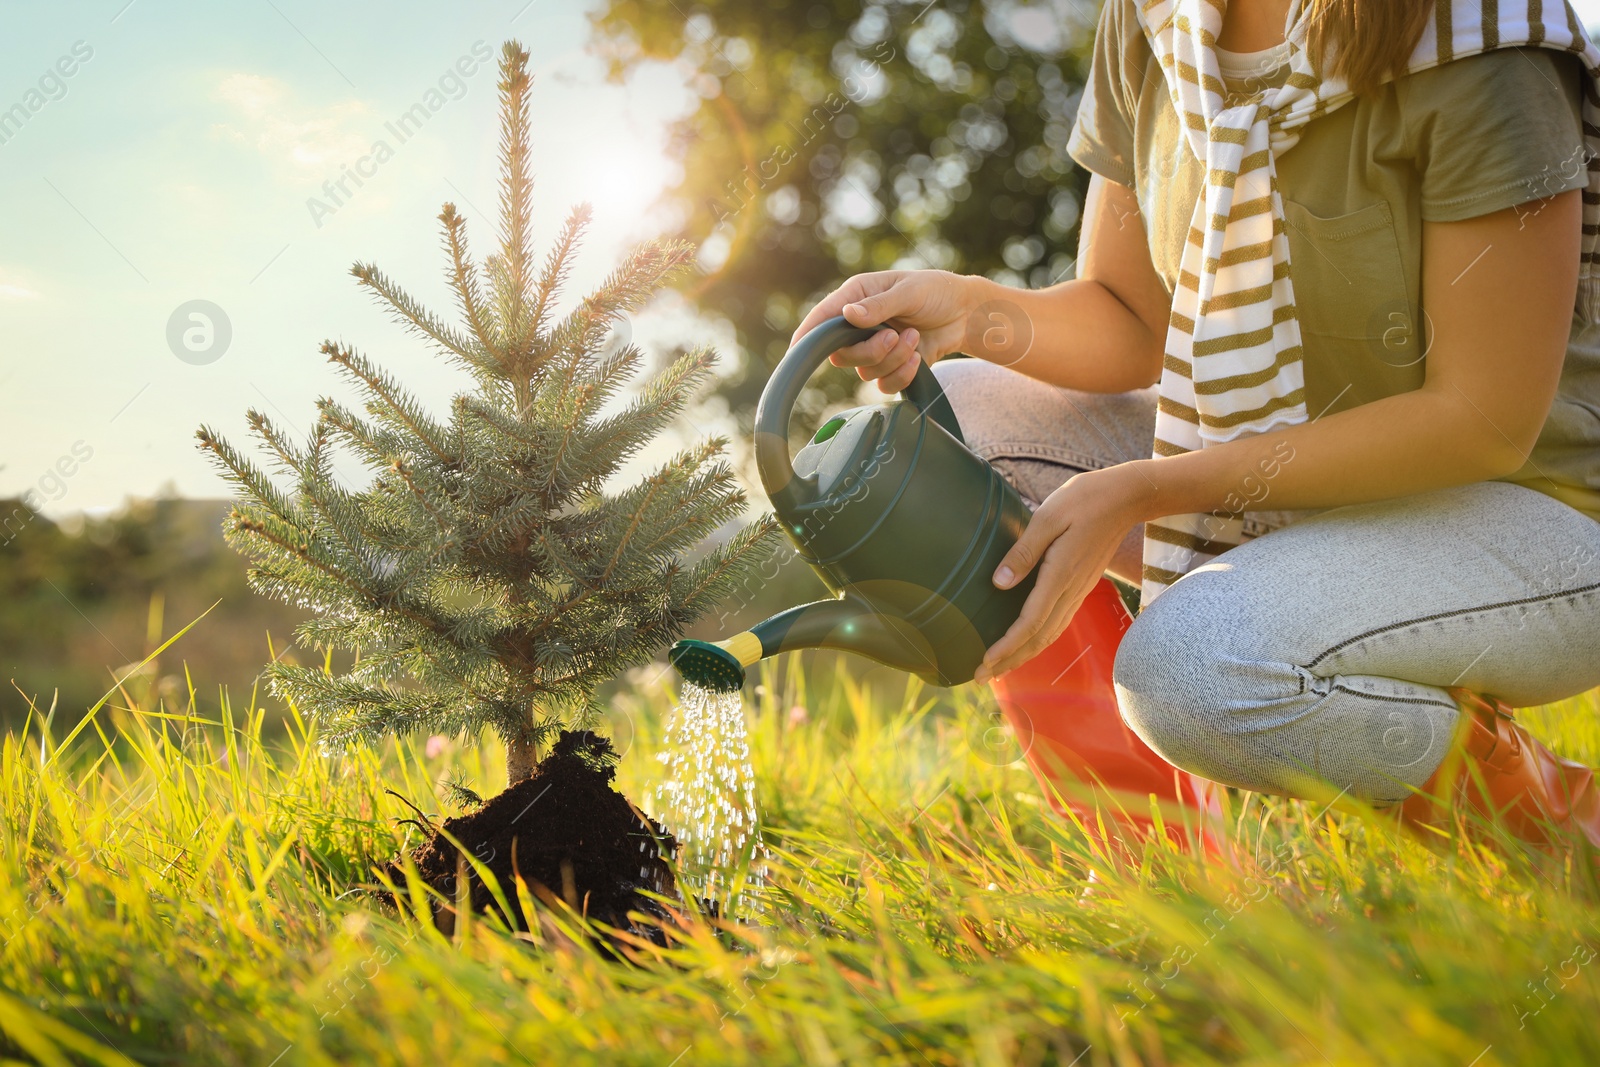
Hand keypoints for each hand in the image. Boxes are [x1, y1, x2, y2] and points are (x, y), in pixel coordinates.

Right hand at [790, 270, 977, 392]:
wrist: (964, 312)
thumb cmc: (935, 291)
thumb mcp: (908, 291)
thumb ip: (878, 305)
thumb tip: (847, 316)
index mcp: (856, 297)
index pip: (822, 319)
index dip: (807, 335)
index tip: (796, 351)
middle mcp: (859, 325)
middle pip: (842, 354)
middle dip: (871, 350)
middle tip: (895, 335)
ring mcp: (873, 347)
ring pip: (865, 370)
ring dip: (893, 359)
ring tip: (915, 338)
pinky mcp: (890, 366)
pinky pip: (884, 383)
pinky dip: (902, 374)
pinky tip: (918, 356)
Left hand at [973, 466, 1148, 684]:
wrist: (1127, 497)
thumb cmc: (1085, 499)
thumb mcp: (1048, 516)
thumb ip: (1023, 551)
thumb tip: (998, 583)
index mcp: (1060, 575)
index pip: (1030, 623)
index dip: (1006, 647)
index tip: (985, 662)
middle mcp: (1071, 590)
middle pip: (1039, 638)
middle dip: (1010, 660)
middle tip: (980, 676)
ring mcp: (1079, 590)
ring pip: (1050, 634)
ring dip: (1023, 654)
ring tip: (998, 667)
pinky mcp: (1081, 585)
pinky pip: (1058, 622)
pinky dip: (1039, 639)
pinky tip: (1026, 642)